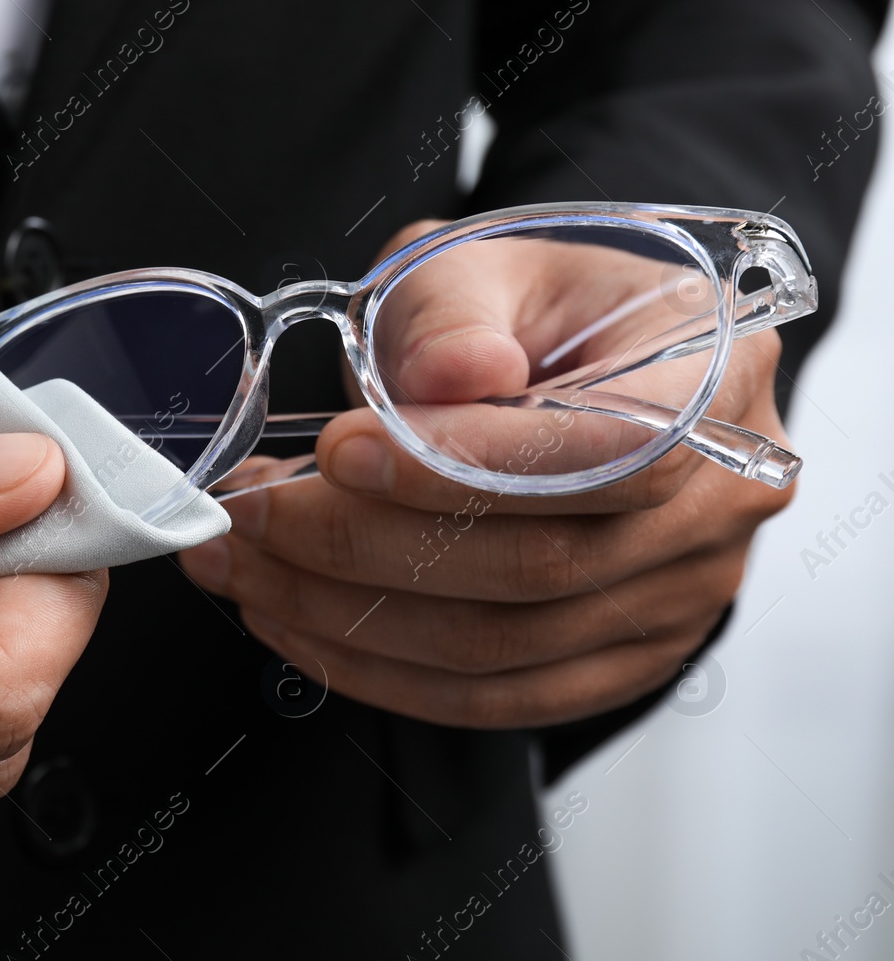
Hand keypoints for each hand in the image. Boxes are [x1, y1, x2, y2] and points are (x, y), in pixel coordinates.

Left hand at [179, 221, 791, 727]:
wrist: (567, 368)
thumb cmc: (525, 311)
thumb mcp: (482, 263)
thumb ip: (457, 309)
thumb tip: (456, 376)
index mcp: (710, 376)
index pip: (610, 448)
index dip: (466, 464)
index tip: (337, 449)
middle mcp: (717, 502)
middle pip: (537, 562)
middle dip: (359, 544)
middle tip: (245, 513)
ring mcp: (676, 597)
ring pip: (498, 645)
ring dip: (342, 615)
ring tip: (242, 565)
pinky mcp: (616, 661)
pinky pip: (491, 697)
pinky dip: (376, 669)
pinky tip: (293, 621)